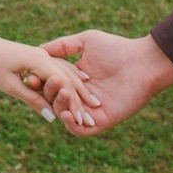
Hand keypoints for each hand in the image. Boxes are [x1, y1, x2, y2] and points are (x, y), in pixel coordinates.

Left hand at [0, 30, 87, 123]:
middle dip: (81, 99)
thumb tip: (51, 116)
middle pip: (69, 79)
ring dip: (79, 88)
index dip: (74, 105)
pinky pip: (58, 67)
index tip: (84, 122)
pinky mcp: (37, 56)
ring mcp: (42, 55)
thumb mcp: (9, 85)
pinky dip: (69, 78)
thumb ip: (32, 99)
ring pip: (66, 72)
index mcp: (38, 62)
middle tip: (92, 118)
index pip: (63, 86)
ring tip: (92, 103)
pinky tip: (79, 83)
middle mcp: (44, 56)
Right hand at [41, 29, 172, 135]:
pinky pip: (80, 131)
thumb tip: (39, 49)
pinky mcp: (101, 122)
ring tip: (62, 91)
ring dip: (58, 105)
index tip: (29, 75)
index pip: (51, 84)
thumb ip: (62, 46)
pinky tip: (66, 113)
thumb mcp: (86, 41)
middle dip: (47, 92)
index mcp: (75, 79)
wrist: (143, 63)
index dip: (39, 82)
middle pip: (54, 100)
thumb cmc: (117, 48)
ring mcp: (90, 111)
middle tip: (42, 82)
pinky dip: (70, 124)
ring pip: (65, 115)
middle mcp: (80, 96)